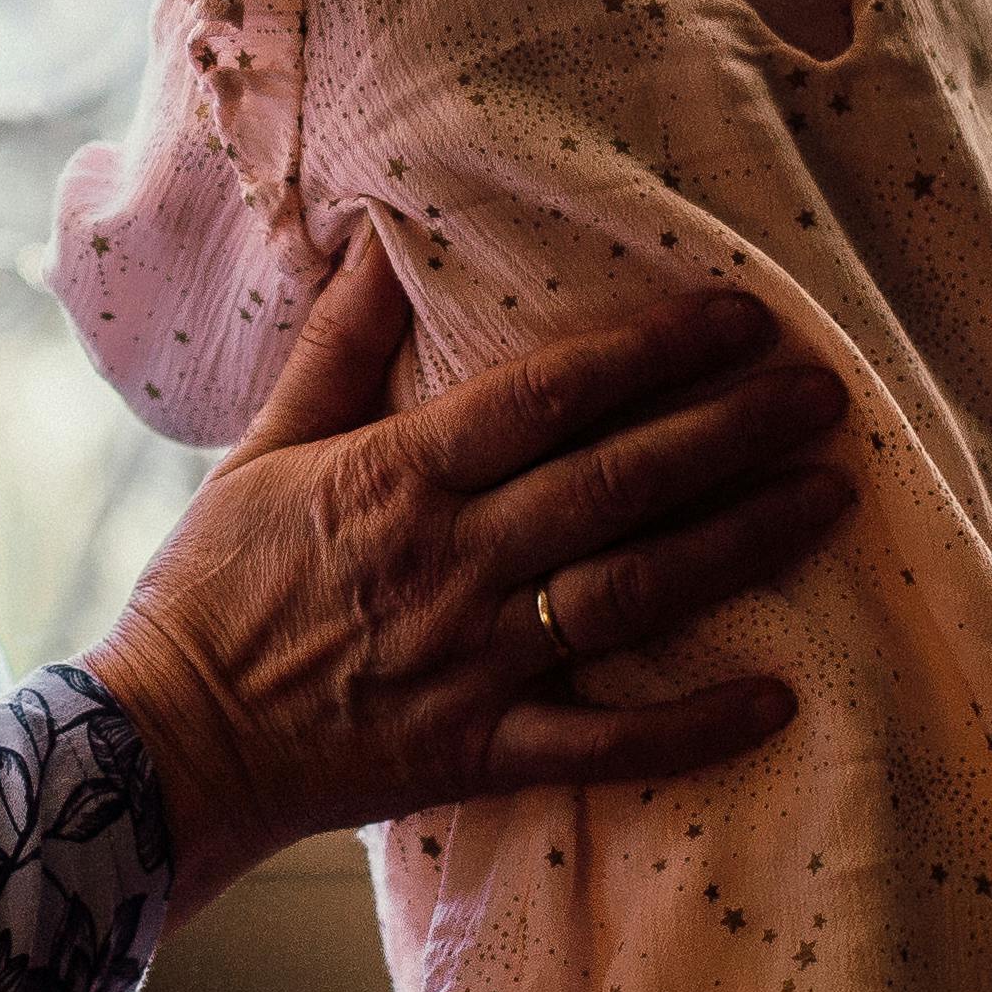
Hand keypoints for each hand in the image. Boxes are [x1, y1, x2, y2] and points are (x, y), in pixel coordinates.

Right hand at [72, 234, 846, 919]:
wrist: (166, 743)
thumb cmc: (214, 586)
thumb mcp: (265, 448)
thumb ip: (339, 351)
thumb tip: (378, 241)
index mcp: (398, 477)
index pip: (544, 398)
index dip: (648, 354)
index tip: (737, 318)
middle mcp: (449, 561)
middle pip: (613, 486)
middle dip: (727, 433)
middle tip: (823, 396)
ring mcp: (471, 661)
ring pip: (629, 595)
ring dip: (735, 545)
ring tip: (824, 500)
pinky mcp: (480, 751)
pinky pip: (603, 741)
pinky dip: (691, 725)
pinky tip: (777, 698)